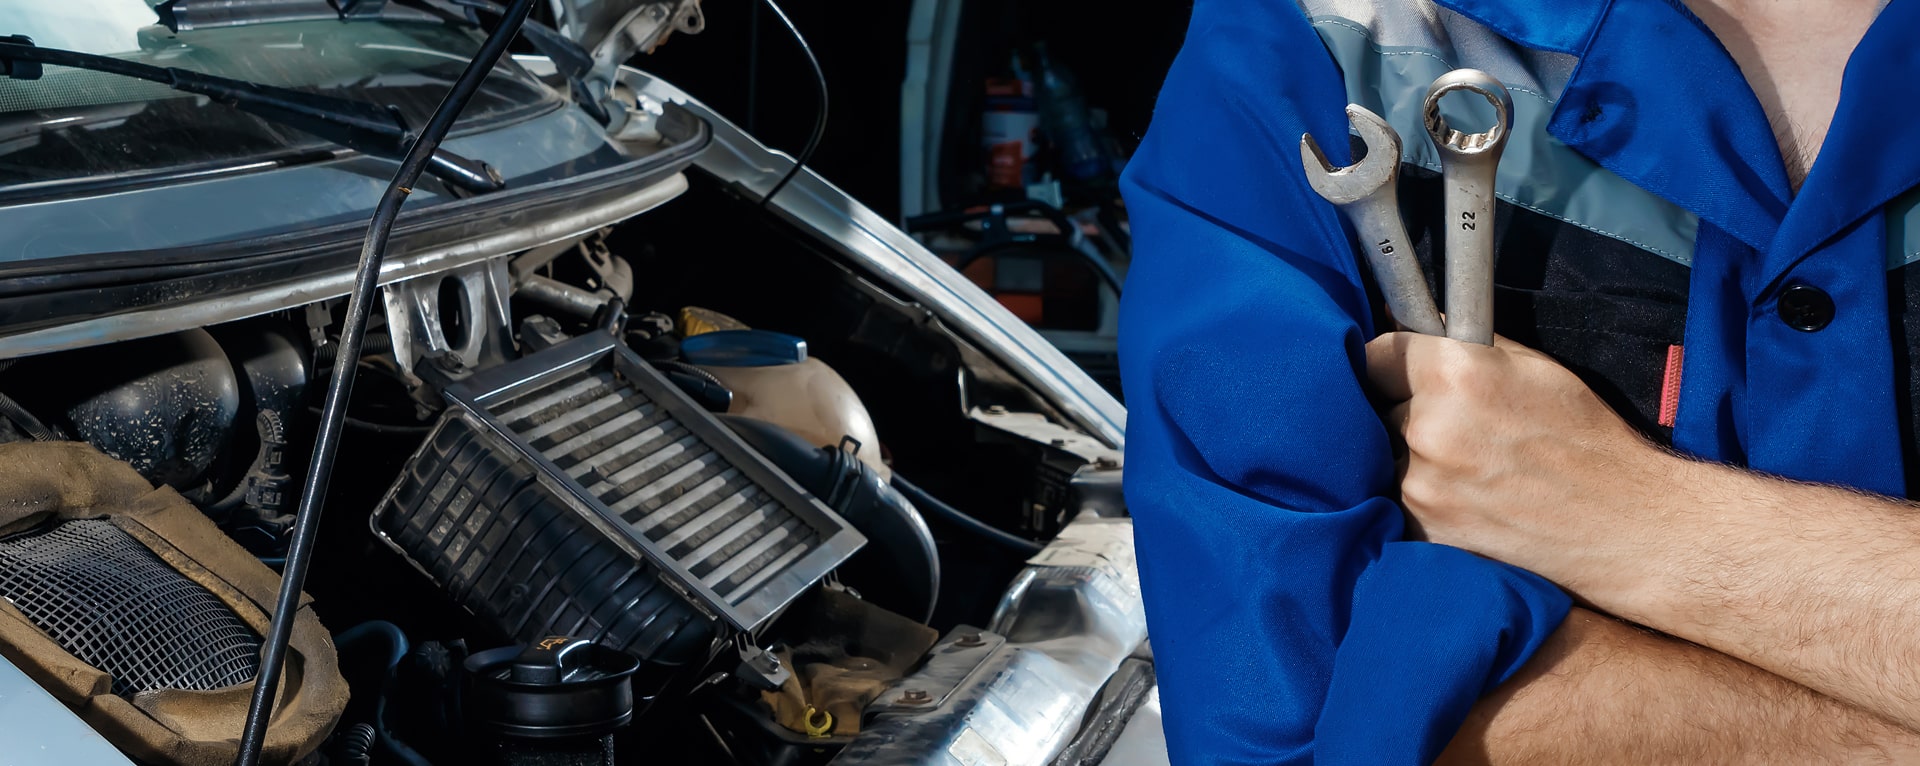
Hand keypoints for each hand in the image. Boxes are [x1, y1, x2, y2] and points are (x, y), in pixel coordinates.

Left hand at [1363, 332, 1680, 596]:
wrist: (1622, 524)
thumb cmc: (1583, 438)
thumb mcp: (1531, 367)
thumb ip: (1461, 343)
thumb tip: (1406, 323)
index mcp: (1454, 374)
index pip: (1374, 355)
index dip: (1386, 363)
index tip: (1395, 372)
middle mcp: (1428, 428)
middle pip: (1376, 408)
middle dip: (1402, 411)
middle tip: (1448, 425)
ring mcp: (1421, 485)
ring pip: (1385, 456)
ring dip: (1409, 457)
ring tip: (1465, 467)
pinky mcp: (1422, 528)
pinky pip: (1397, 499)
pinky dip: (1420, 496)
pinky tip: (1466, 498)